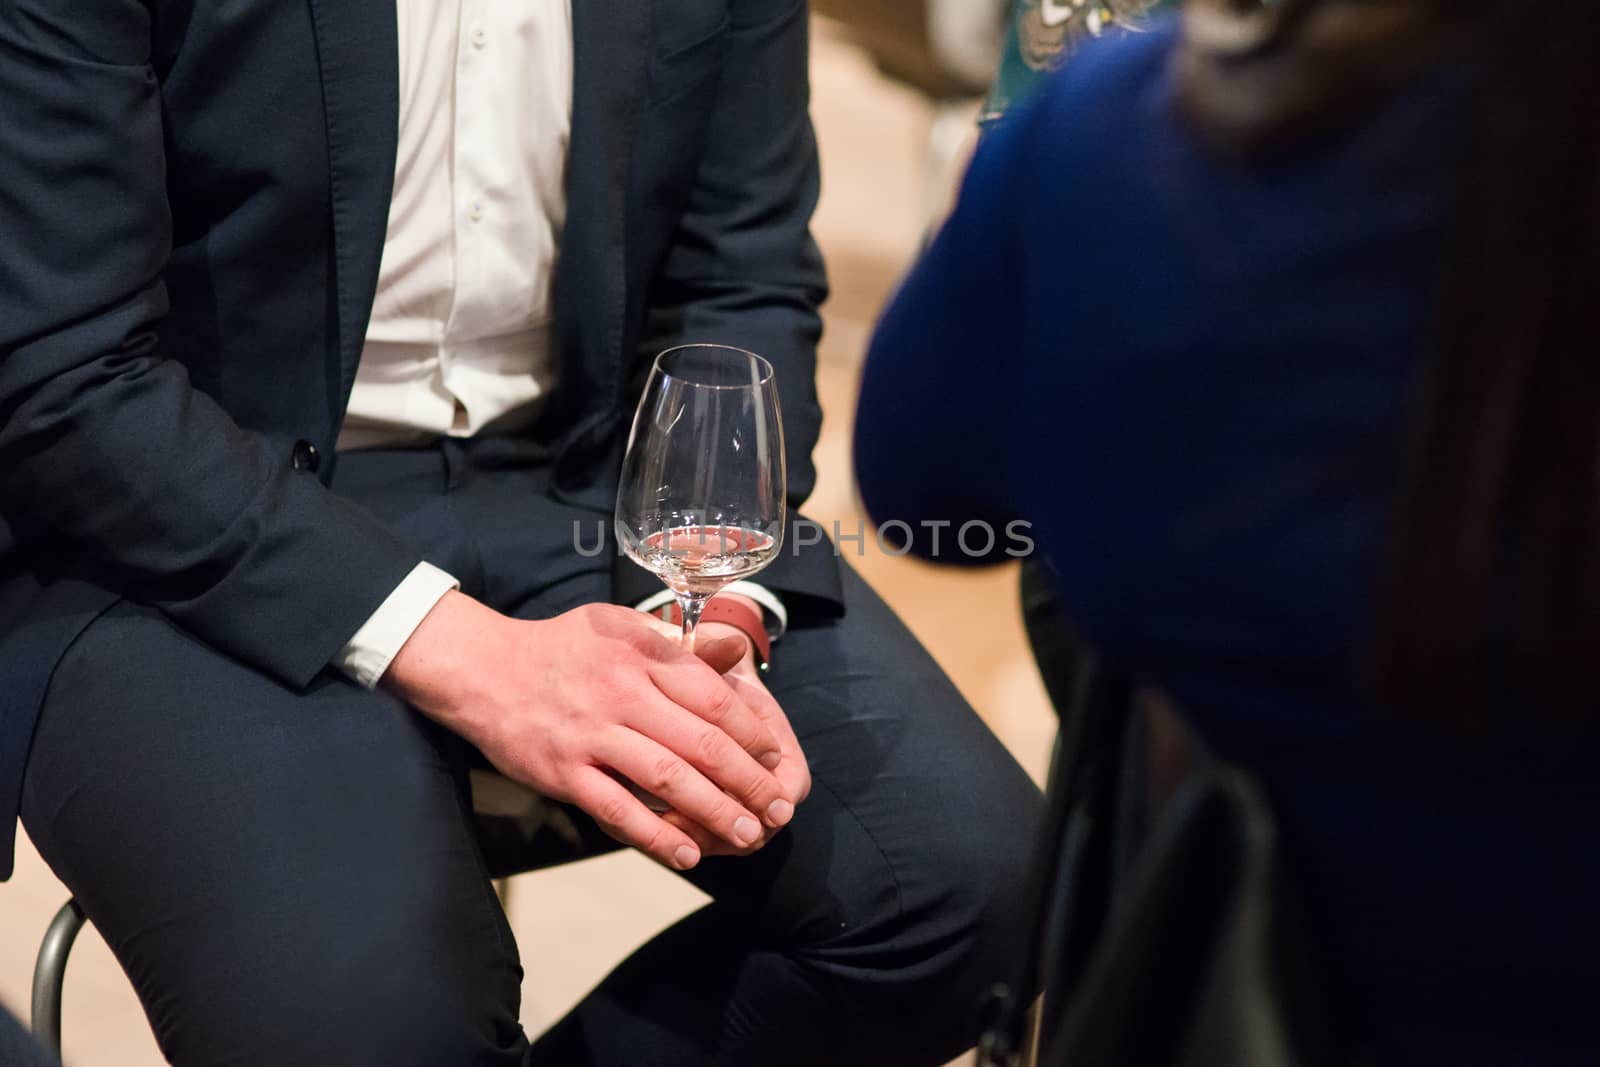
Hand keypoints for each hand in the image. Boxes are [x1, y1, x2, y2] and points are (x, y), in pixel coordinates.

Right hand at [383, 592, 800, 870]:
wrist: (481, 669)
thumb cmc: (561, 647)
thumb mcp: (621, 624)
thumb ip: (680, 640)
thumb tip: (737, 648)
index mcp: (642, 653)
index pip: (714, 696)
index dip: (751, 732)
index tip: (774, 758)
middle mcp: (622, 692)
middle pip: (700, 741)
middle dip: (748, 780)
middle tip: (777, 809)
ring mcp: (591, 734)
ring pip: (667, 779)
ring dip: (714, 811)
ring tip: (748, 835)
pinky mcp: (563, 772)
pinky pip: (616, 810)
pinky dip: (654, 836)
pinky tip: (685, 854)